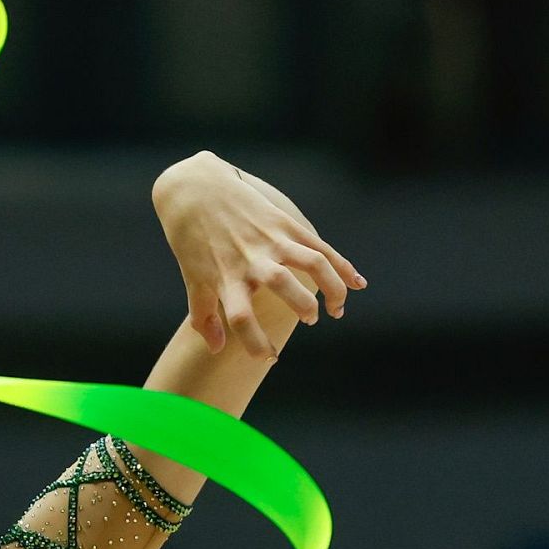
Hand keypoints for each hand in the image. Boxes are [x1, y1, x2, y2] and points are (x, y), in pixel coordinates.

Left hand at [152, 152, 364, 358]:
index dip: (256, 343)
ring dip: (332, 287)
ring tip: (336, 308)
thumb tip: (217, 349)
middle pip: (284, 286)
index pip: (242, 318)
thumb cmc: (190, 241)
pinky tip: (357, 283)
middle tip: (311, 320)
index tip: (269, 357)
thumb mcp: (192, 278)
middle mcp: (250, 259)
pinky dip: (342, 265)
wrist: (193, 190)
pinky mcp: (283, 222)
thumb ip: (204, 315)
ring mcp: (270, 239)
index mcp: (224, 278)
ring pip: (313, 263)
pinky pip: (319, 246)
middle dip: (304, 307)